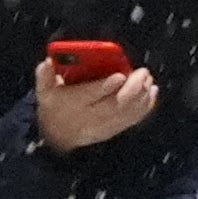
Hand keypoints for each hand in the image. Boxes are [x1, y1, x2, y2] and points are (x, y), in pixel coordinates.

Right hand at [31, 63, 158, 152]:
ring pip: (126, 114)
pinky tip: (153, 93)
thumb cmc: (55, 105)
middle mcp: (89, 116)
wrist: (57, 136)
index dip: (104, 87)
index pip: (89, 96)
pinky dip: (145, 108)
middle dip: (132, 90)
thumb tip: (46, 63)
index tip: (119, 76)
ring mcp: (103, 125)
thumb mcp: (45, 91)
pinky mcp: (113, 130)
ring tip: (149, 80)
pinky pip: (131, 120)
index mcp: (72, 103)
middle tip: (143, 73)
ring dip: (142, 98)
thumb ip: (45, 76)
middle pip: (114, 105)